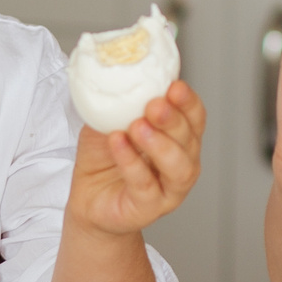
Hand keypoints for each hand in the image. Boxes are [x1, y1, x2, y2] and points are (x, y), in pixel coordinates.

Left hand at [65, 81, 205, 237]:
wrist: (87, 198)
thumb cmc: (103, 159)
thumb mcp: (108, 121)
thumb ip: (118, 103)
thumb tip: (118, 73)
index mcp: (178, 138)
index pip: (194, 117)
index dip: (188, 101)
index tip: (174, 86)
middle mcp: (181, 162)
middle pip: (189, 139)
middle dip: (173, 119)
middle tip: (154, 105)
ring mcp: (168, 188)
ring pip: (178, 167)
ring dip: (160, 144)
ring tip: (138, 126)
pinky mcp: (148, 208)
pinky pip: (145, 185)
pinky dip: (131, 162)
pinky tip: (118, 143)